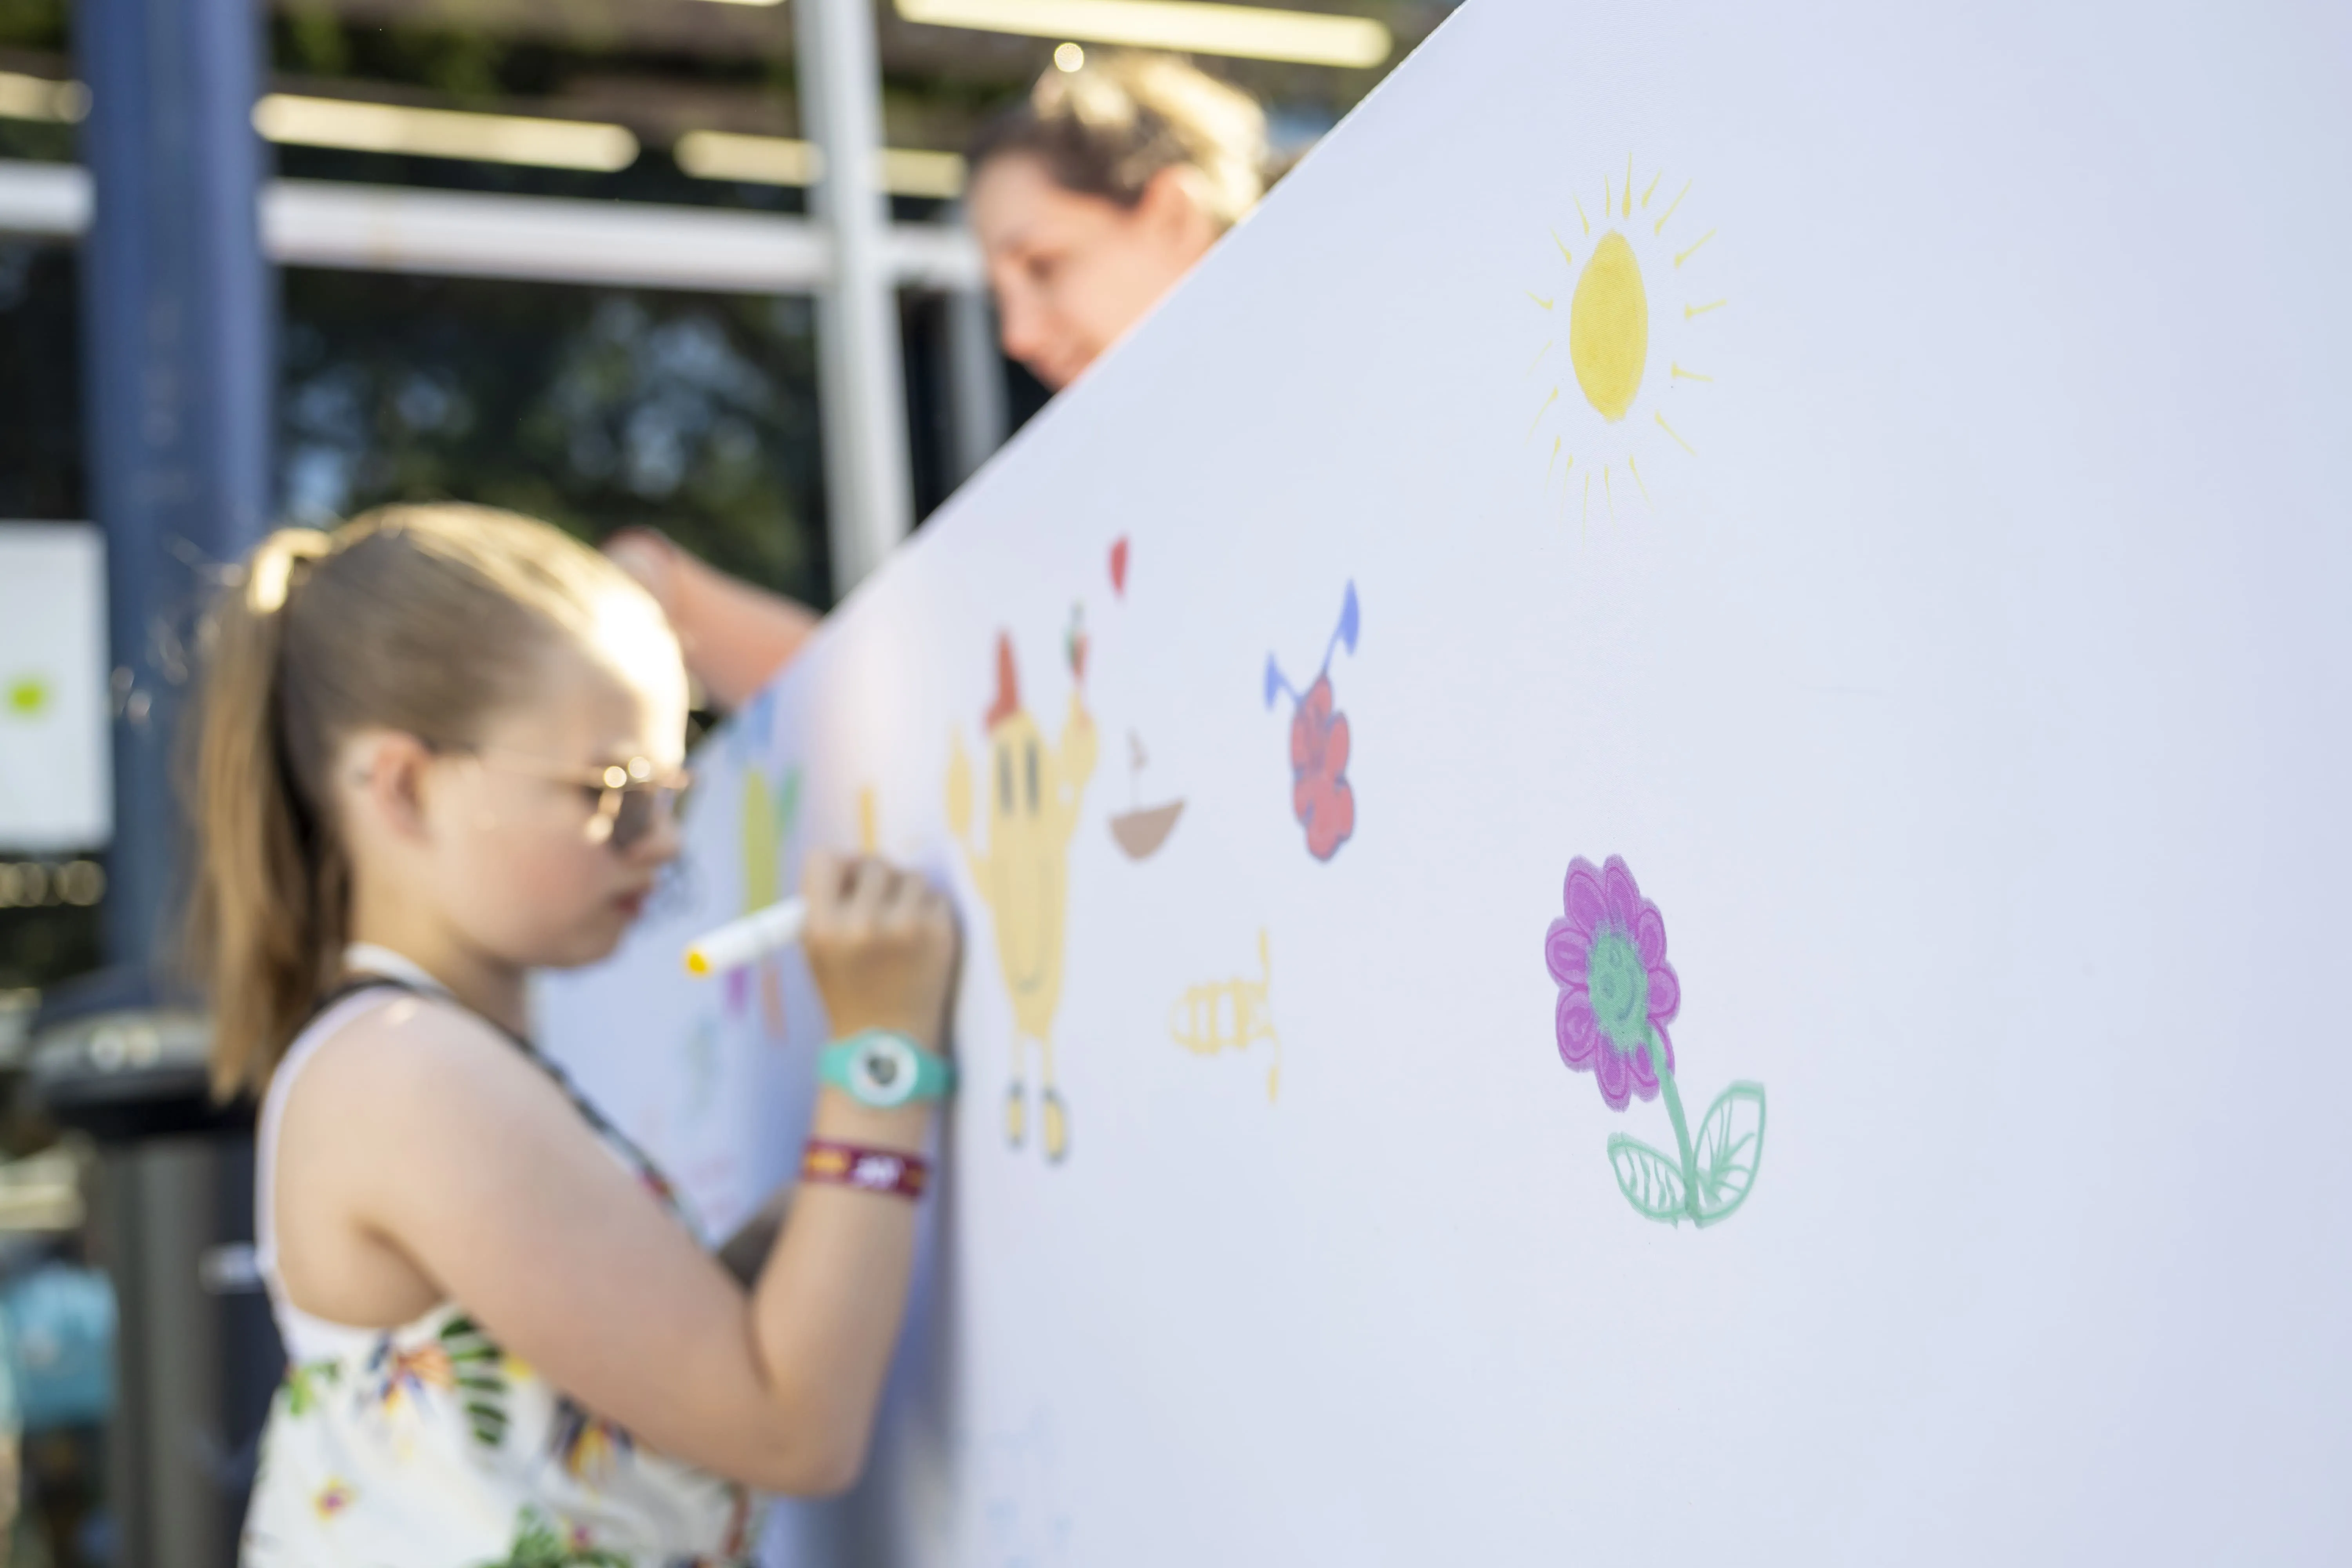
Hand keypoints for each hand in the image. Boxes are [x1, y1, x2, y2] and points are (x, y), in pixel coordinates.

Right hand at [800, 850, 958, 1056]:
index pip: (824, 860)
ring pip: (911, 877)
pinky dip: (929, 913)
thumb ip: (825, 902)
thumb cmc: (848, 992)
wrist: (887, 1043)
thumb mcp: (815, 951)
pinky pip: (935, 897)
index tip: (848, 880)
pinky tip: (919, 942)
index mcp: (822, 928)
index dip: (839, 867)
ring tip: (899, 928)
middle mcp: (862, 925)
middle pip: (874, 864)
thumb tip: (851, 857)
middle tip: (878, 906)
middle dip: (878, 882)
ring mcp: (905, 928)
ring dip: (906, 895)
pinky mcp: (939, 934)